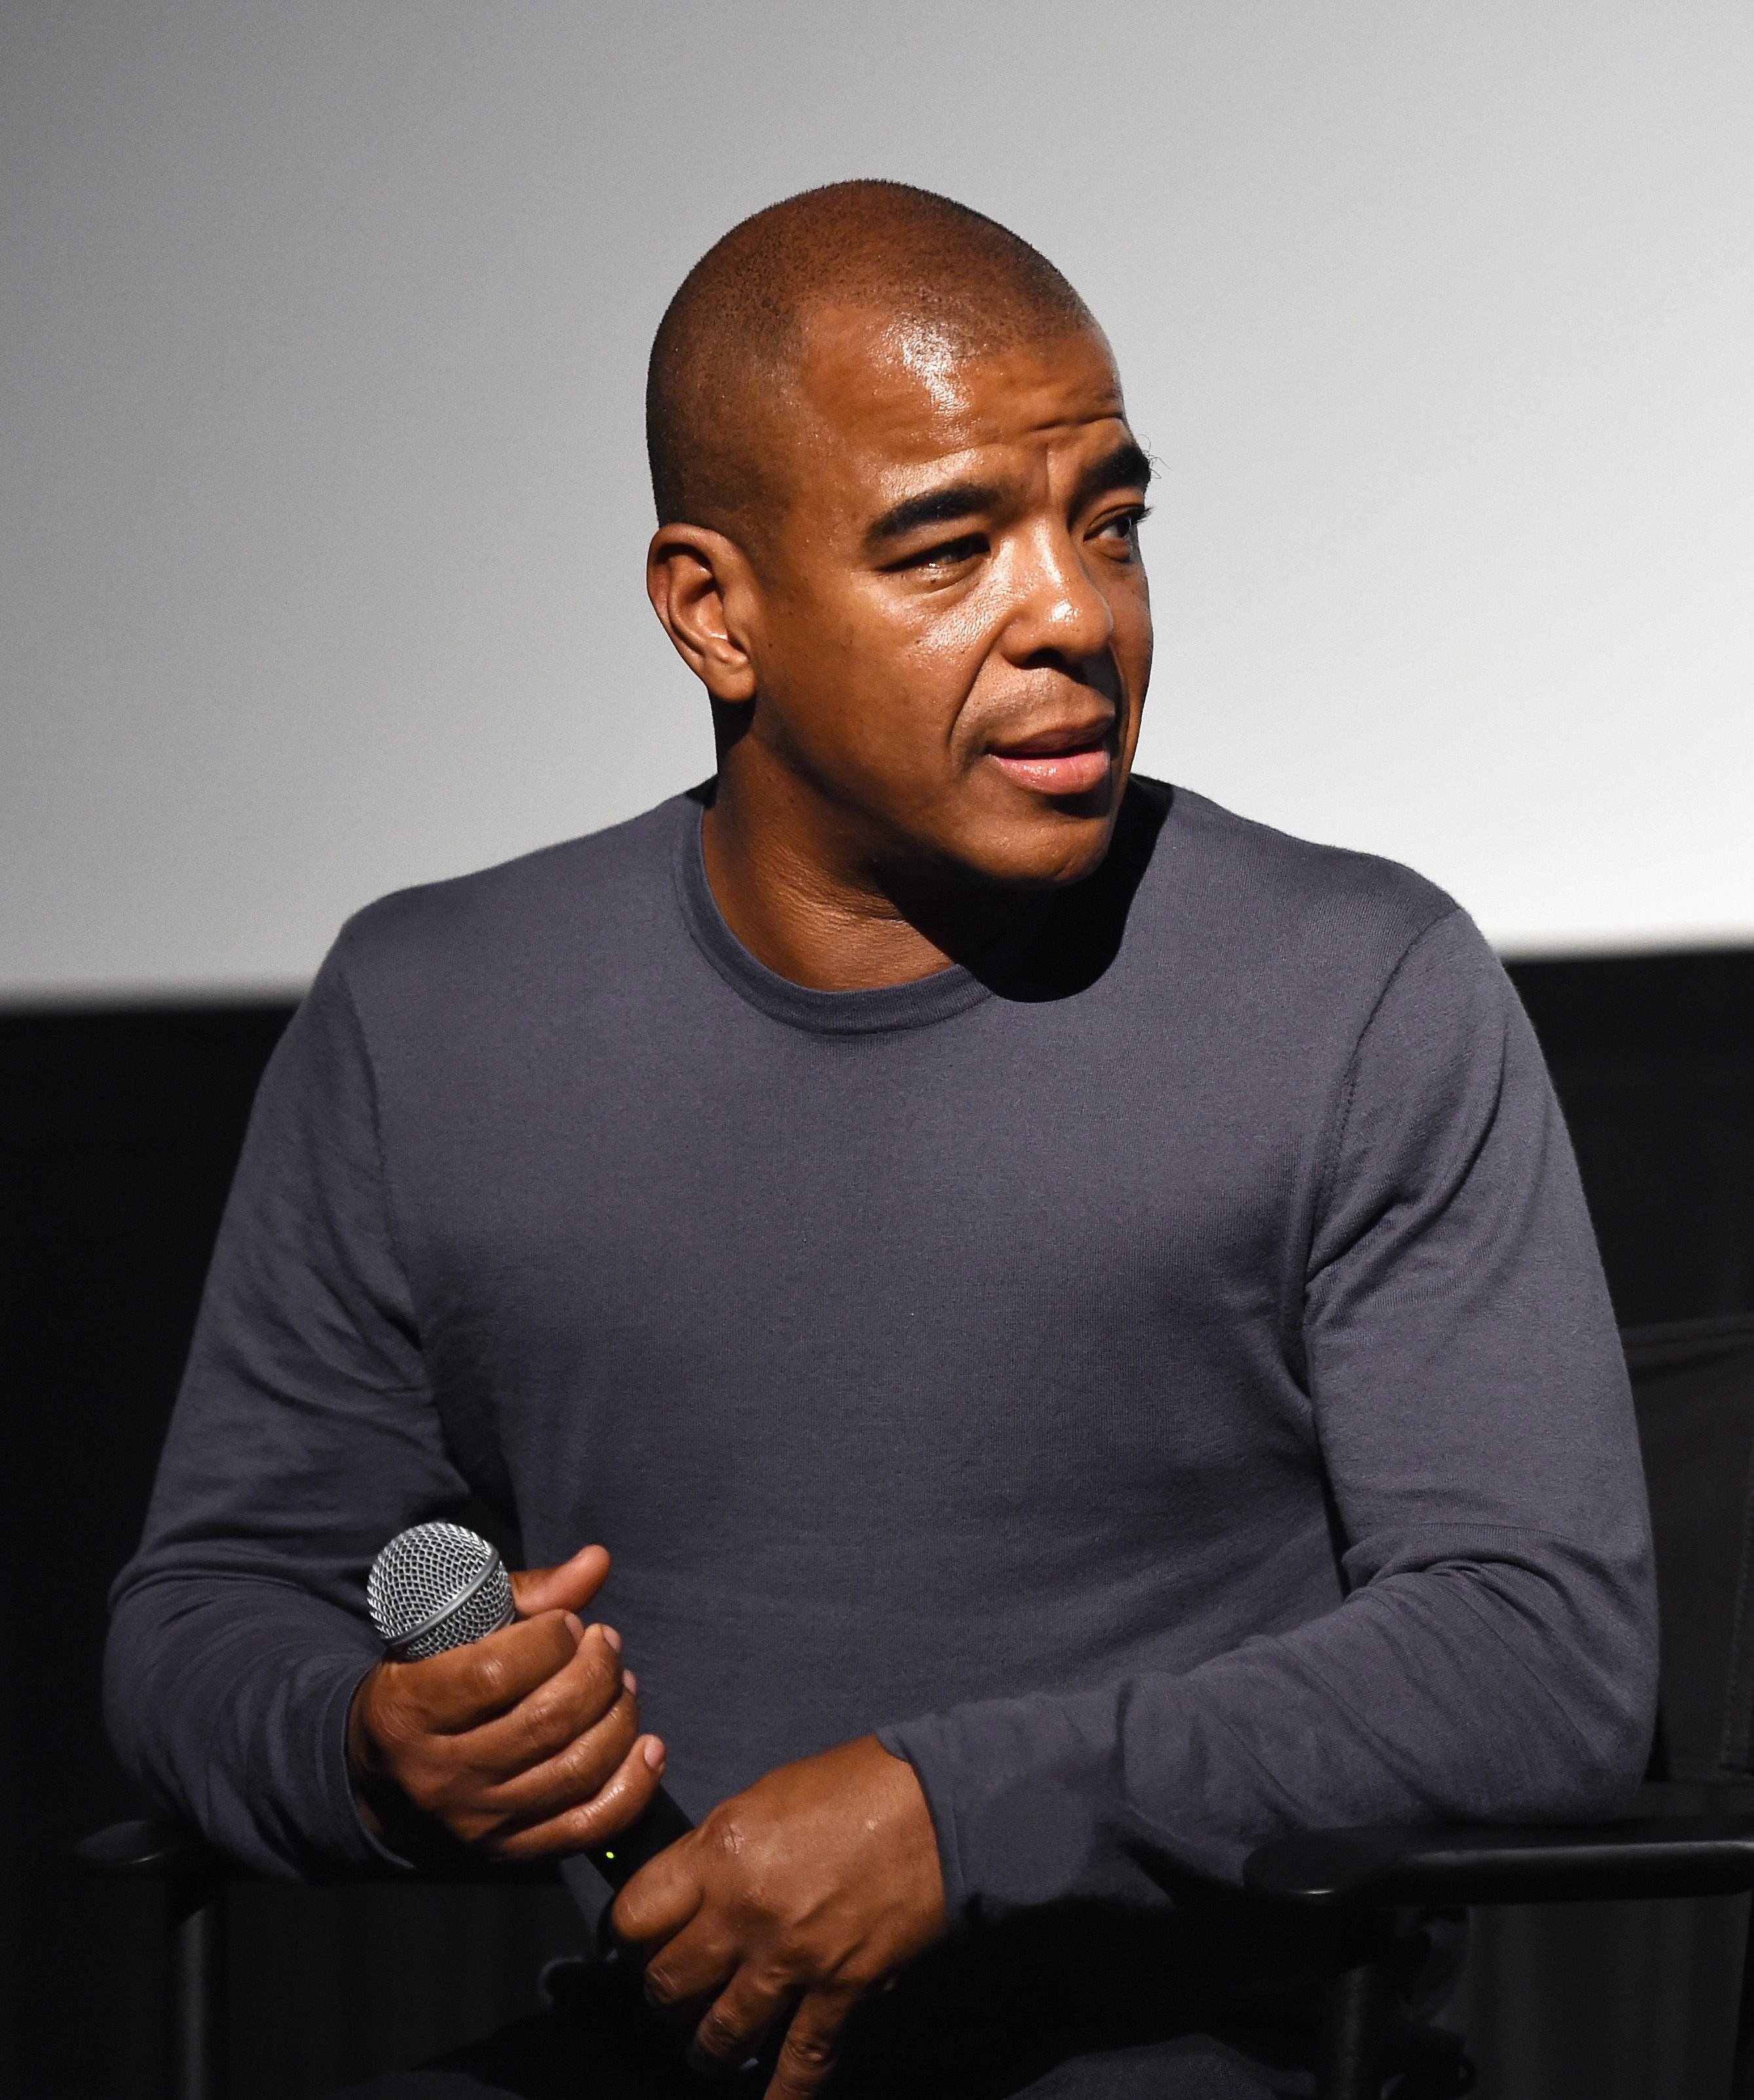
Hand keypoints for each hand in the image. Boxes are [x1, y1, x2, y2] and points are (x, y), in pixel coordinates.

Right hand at [346, 1543, 667, 1860]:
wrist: (384, 1777)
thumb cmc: (427, 1679)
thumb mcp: (454, 1628)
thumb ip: (528, 1593)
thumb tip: (598, 1561)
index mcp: (407, 1710)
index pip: (495, 1674)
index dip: (550, 1640)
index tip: (568, 1623)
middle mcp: (440, 1775)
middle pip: (547, 1722)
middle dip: (596, 1672)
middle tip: (605, 1644)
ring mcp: (478, 1821)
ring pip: (575, 1770)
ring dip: (619, 1716)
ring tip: (622, 1682)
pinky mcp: (511, 1851)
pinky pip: (589, 1826)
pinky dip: (633, 1785)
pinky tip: (649, 1746)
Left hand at [612, 1735, 945, 2096]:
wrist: (941, 1805)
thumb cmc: (857, 1784)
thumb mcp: (766, 1795)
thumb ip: (720, 1849)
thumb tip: (691, 1888)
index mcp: (720, 1852)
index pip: (635, 1917)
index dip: (628, 1938)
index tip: (634, 1946)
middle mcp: (744, 1912)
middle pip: (667, 1985)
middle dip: (663, 1997)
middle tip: (671, 1996)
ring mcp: (793, 1960)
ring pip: (719, 2035)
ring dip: (706, 2048)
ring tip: (707, 2048)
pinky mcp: (843, 1992)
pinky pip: (799, 2066)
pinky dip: (781, 2094)